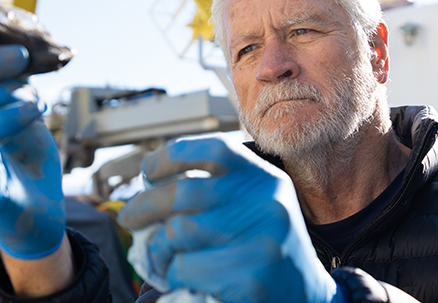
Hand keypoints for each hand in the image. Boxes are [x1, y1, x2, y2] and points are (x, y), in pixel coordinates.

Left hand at [119, 135, 345, 302]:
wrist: (309, 298)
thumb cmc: (267, 247)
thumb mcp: (257, 205)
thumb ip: (218, 191)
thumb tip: (151, 188)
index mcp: (265, 179)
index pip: (213, 149)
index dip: (170, 155)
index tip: (147, 171)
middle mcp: (266, 203)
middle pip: (184, 192)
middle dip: (144, 205)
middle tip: (128, 218)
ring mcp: (261, 242)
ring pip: (178, 233)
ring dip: (156, 248)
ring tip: (157, 257)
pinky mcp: (250, 280)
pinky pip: (186, 269)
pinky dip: (171, 274)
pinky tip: (179, 278)